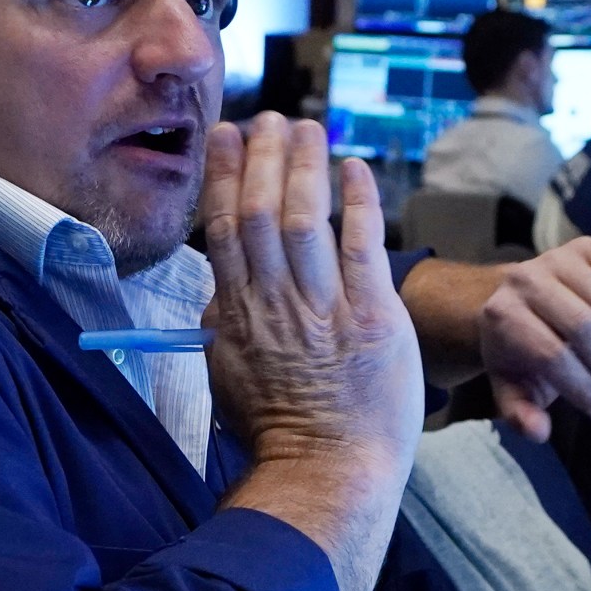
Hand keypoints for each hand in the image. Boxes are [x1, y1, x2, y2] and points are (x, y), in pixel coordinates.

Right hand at [203, 114, 423, 590]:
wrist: (328, 470)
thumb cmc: (278, 432)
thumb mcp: (228, 374)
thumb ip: (222, 326)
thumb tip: (217, 293)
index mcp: (236, 314)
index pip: (224, 228)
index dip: (225, 174)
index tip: (227, 136)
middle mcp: (275, 303)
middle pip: (263, 212)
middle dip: (264, 157)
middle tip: (269, 119)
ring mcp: (324, 308)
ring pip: (307, 220)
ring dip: (306, 167)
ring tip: (308, 128)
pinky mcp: (372, 317)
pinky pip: (362, 246)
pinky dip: (359, 203)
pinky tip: (356, 168)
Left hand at [401, 239, 590, 437]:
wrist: (515, 301)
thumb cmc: (517, 352)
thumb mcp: (511, 386)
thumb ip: (520, 412)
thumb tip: (539, 431)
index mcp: (502, 315)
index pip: (551, 356)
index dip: (583, 388)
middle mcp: (527, 279)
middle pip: (584, 327)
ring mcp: (558, 258)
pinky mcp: (587, 247)